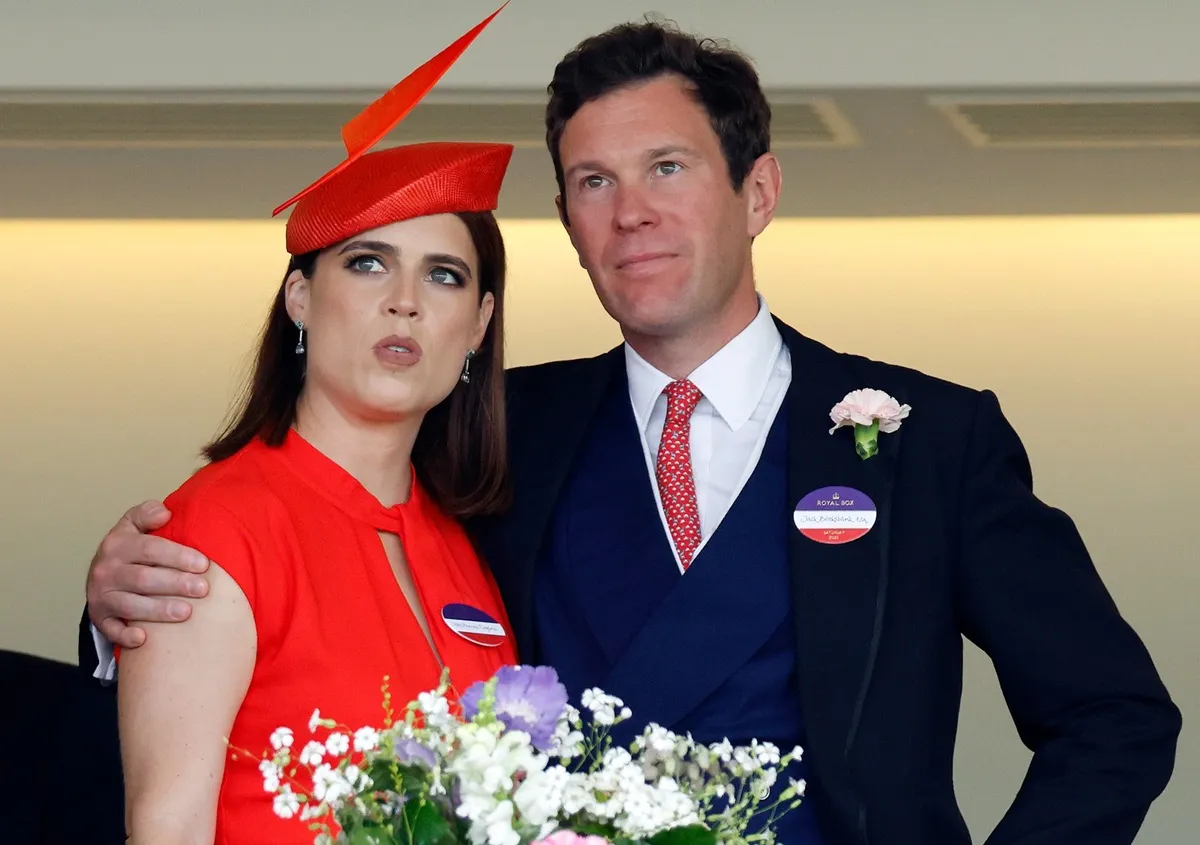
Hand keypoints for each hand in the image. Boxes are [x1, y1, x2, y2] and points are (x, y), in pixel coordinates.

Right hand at [86, 501, 210, 648]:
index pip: (150, 549)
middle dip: (176, 584)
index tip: (204, 564)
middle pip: (143, 578)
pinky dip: (125, 636)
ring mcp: (100, 596)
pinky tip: (144, 639)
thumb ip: (147, 514)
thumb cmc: (129, 549)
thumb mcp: (133, 525)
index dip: (178, 556)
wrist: (100, 575)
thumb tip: (164, 513)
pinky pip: (110, 629)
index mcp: (117, 544)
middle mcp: (105, 570)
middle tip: (203, 589)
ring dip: (159, 610)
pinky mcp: (99, 618)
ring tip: (187, 612)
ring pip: (130, 605)